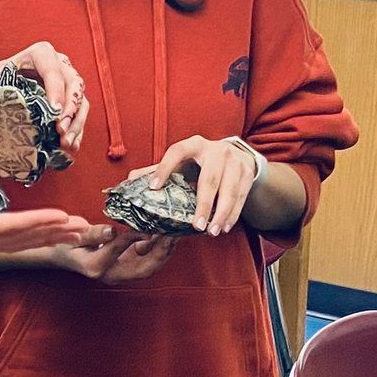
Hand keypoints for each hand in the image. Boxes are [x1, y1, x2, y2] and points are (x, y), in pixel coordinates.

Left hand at [0, 43, 88, 150]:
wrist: (4, 95)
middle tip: (60, 131)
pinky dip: (78, 132)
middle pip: (74, 82)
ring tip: (65, 143)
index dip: (56, 88)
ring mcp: (68, 84)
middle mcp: (59, 66)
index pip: (51, 67)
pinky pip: (82, 115)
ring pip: (82, 100)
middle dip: (71, 108)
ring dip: (77, 123)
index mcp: (38, 55)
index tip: (53, 111)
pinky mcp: (72, 102)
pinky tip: (70, 148)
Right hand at [0, 185, 89, 257]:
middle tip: (84, 227)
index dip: (37, 222)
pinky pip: (12, 240)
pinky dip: (33, 236)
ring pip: (21, 241)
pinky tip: (45, 233)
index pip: (10, 227)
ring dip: (49, 236)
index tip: (62, 217)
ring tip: (75, 232)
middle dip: (54, 232)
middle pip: (23, 238)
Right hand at [53, 226, 178, 283]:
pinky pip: (147, 261)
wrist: (62, 255)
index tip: (147, 225)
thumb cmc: (64, 244)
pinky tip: (164, 234)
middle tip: (172, 234)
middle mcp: (111, 274)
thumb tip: (111, 231)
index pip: (118, 251)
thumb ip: (92, 234)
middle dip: (161, 253)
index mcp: (95, 266)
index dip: (133, 238)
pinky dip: (157, 248)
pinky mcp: (127, 266)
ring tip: (174, 233)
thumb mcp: (74, 237)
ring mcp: (121, 272)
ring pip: (148, 267)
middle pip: (142, 269)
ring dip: (163, 251)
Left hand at [135, 135, 263, 236]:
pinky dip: (232, 215)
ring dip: (221, 214)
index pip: (177, 152)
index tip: (153, 187)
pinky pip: (241, 198)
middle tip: (196, 225)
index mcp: (194, 145)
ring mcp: (235, 161)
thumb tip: (129, 181)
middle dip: (203, 204)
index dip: (164, 168)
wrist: (238, 155)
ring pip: (229, 191)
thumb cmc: (201, 162)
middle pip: (209, 178)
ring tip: (211, 232)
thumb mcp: (182, 162)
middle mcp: (216, 150)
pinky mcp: (247, 174)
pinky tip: (223, 227)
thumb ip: (157, 170)